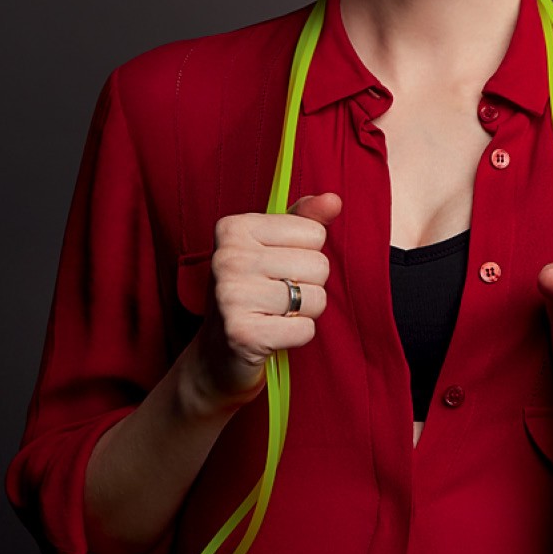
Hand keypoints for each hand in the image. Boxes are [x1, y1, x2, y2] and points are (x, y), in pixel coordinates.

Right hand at [188, 193, 340, 409]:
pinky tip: (273, 333)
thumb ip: (306, 219)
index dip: (305, 254)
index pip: (314, 232)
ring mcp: (231, 295)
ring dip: (304, 311)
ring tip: (275, 313)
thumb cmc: (253, 291)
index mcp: (234, 228)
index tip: (276, 267)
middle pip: (318, 265)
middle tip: (276, 295)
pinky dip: (297, 334)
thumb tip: (334, 200)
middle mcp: (228, 257)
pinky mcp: (242, 334)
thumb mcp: (274, 246)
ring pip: (315, 298)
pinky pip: (305, 329)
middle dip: (308, 285)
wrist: (218, 353)